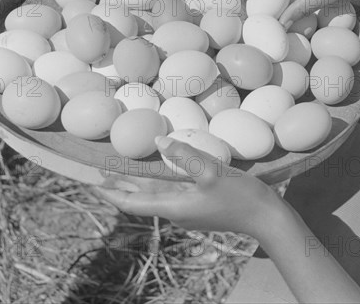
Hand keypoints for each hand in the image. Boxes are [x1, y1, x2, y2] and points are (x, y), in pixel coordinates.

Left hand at [94, 136, 287, 236]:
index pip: (132, 203)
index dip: (111, 194)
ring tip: (121, 170)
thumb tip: (158, 142)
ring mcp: (188, 210)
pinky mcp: (198, 205)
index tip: (92, 184)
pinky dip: (157, 182)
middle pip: (140, 199)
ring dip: (137, 184)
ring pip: (155, 195)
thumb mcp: (211, 172)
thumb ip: (184, 155)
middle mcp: (176, 211)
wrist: (266, 217)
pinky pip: (170, 191)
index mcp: (173, 207)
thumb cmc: (239, 196)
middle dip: (120, 186)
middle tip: (101, 172)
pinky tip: (159, 170)